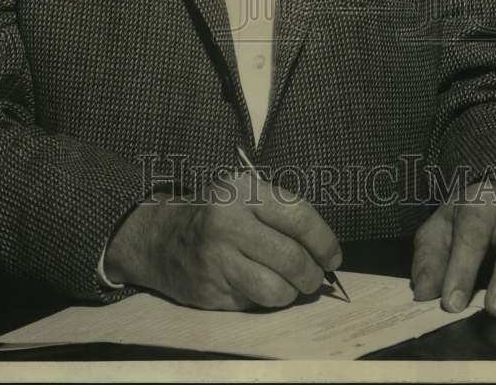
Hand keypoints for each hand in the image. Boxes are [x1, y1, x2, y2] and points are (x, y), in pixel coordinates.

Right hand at [105, 171, 341, 309]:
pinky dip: (266, 300)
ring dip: (292, 293)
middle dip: (312, 274)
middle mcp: (228, 222)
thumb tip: (325, 251)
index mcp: (243, 191)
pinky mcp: (209, 289)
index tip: (333, 257)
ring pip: (276, 289)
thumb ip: (280, 214)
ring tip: (291, 286)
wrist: (162, 237)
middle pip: (291, 258)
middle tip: (315, 278)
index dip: (324, 241)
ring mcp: (216, 258)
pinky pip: (254, 303)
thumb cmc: (216, 214)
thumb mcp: (244, 195)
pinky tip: (259, 287)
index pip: (298, 217)